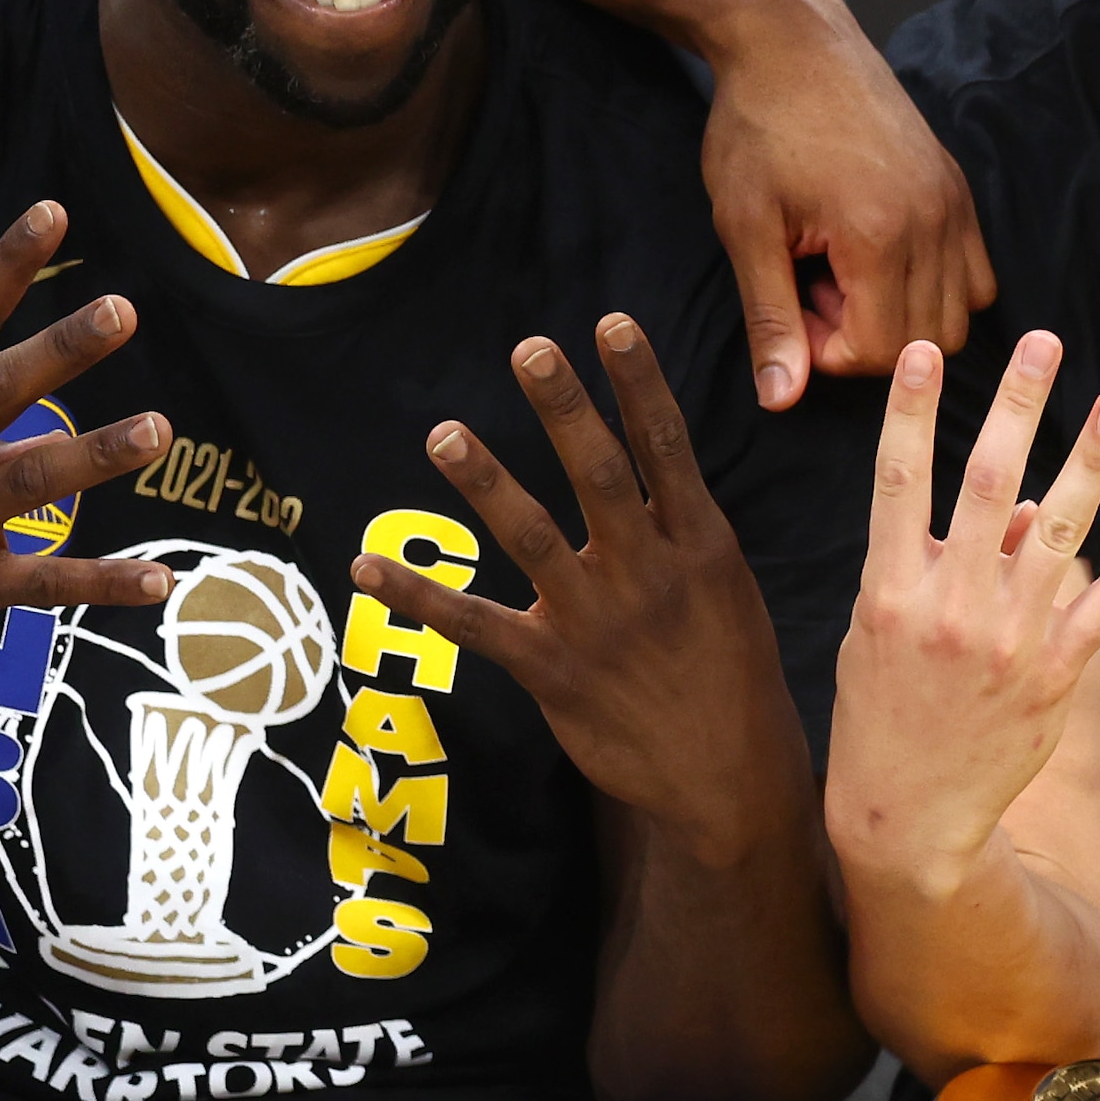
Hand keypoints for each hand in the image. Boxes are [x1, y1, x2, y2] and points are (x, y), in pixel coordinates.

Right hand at [0, 205, 174, 694]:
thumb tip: (42, 411)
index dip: (6, 267)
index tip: (52, 212)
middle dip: (59, 350)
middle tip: (121, 310)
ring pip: (27, 484)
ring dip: (95, 454)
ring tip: (158, 429)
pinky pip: (41, 583)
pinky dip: (102, 581)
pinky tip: (158, 580)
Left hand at [356, 319, 812, 860]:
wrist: (732, 777)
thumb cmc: (733, 678)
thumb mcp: (730, 592)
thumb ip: (685, 530)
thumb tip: (658, 472)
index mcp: (699, 546)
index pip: (665, 447)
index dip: (637, 383)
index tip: (609, 323)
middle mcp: (647, 572)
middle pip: (599, 474)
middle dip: (564, 408)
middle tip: (529, 349)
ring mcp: (597, 621)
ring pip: (532, 536)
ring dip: (484, 482)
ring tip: (444, 433)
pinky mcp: (553, 672)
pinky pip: (475, 625)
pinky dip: (416, 596)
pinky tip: (367, 566)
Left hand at [699, 0, 994, 406]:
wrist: (792, 40)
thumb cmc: (758, 126)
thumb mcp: (745, 226)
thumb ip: (770, 317)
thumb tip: (781, 398)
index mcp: (879, 235)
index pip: (880, 352)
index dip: (828, 352)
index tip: (790, 309)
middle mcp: (934, 222)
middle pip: (925, 343)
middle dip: (865, 340)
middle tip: (813, 292)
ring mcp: (954, 204)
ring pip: (958, 316)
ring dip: (902, 318)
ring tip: (843, 276)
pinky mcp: (958, 189)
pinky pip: (976, 275)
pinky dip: (936, 290)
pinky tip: (880, 260)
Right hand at [827, 338, 1099, 894]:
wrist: (908, 814)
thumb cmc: (883, 714)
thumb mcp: (879, 634)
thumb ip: (934, 565)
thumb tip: (1021, 509)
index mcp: (892, 590)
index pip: (899, 480)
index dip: (911, 411)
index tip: (922, 350)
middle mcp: (953, 605)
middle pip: (992, 484)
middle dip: (1018, 405)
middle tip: (1041, 343)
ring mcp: (1010, 639)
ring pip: (1062, 530)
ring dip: (1092, 458)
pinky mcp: (1056, 674)